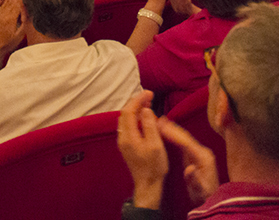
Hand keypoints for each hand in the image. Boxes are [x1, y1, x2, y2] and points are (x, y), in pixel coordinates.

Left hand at [0, 0, 25, 58]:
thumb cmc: (9, 43)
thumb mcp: (20, 34)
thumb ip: (24, 21)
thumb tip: (27, 10)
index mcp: (11, 18)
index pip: (18, 3)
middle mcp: (5, 14)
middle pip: (12, 0)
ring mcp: (0, 15)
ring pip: (6, 1)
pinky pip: (3, 5)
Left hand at [117, 91, 167, 209]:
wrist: (147, 185)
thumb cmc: (154, 167)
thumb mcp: (155, 144)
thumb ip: (149, 125)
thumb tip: (145, 109)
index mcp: (128, 136)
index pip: (129, 111)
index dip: (138, 99)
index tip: (149, 93)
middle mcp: (122, 138)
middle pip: (125, 113)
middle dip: (136, 102)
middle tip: (150, 96)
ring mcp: (124, 142)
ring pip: (126, 119)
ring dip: (135, 109)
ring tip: (148, 104)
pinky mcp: (127, 146)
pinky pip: (128, 126)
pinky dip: (135, 118)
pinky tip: (144, 118)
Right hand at [157, 118, 218, 205]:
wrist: (211, 199)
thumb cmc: (204, 196)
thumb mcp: (199, 191)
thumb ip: (194, 180)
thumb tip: (189, 170)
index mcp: (204, 158)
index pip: (187, 143)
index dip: (174, 134)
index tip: (162, 127)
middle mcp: (203, 152)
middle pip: (185, 137)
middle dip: (172, 128)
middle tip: (158, 119)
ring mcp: (199, 153)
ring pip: (184, 138)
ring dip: (172, 129)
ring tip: (160, 121)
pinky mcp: (195, 155)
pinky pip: (183, 143)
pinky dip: (174, 136)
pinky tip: (166, 131)